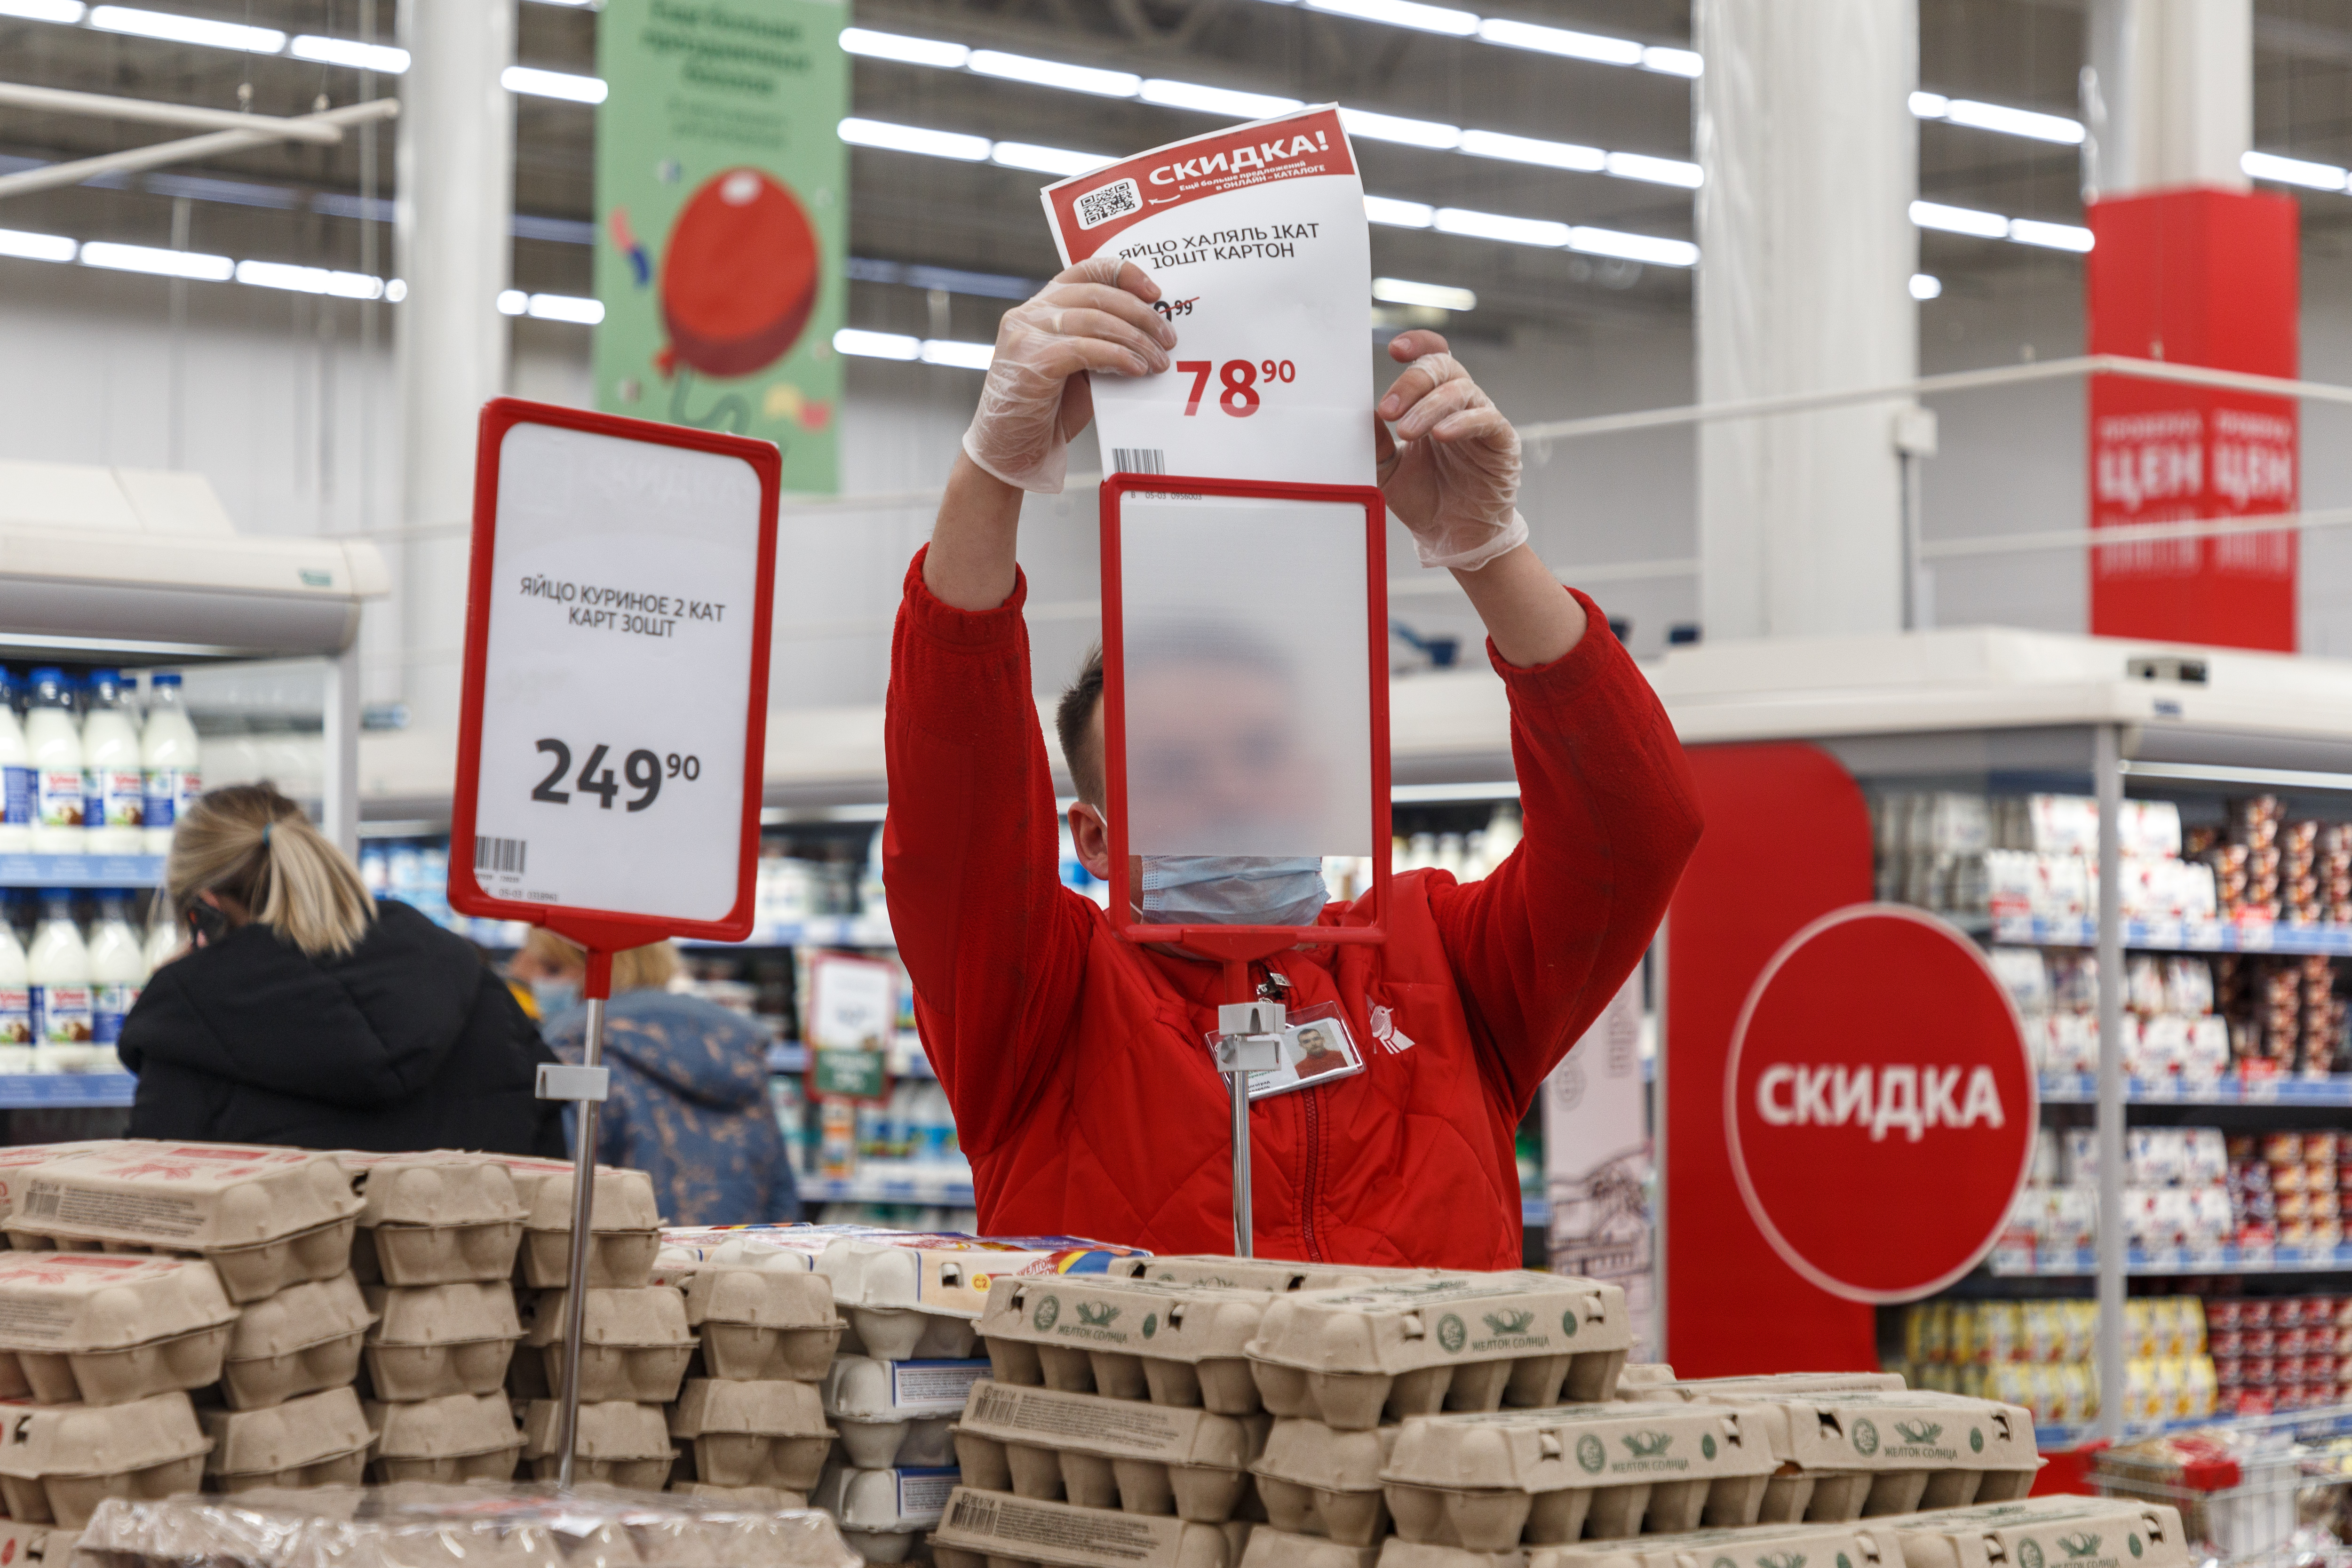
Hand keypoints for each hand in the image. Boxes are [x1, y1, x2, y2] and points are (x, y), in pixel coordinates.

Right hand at [961, 256, 1176, 493]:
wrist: (1012, 454)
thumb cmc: (1046, 412)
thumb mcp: (1078, 367)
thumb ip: (1100, 341)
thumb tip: (1149, 333)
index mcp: (1041, 308)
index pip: (1085, 270)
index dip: (1123, 273)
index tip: (1155, 292)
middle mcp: (1029, 314)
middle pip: (1096, 294)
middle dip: (1141, 314)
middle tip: (1169, 338)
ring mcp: (1025, 335)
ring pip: (1093, 320)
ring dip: (1135, 339)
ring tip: (1159, 361)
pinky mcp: (1030, 362)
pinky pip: (1084, 349)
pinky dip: (1117, 357)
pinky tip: (1136, 369)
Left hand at [1374, 330, 1528, 570]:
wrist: (1453, 537)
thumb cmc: (1424, 499)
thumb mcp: (1386, 471)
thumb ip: (1374, 443)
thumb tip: (1357, 414)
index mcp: (1433, 401)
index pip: (1433, 356)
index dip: (1418, 344)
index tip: (1394, 349)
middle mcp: (1460, 403)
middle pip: (1443, 368)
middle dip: (1412, 382)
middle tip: (1388, 410)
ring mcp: (1482, 420)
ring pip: (1461, 391)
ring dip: (1430, 407)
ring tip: (1406, 431)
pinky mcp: (1502, 442)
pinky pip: (1486, 420)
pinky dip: (1463, 423)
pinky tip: (1443, 434)